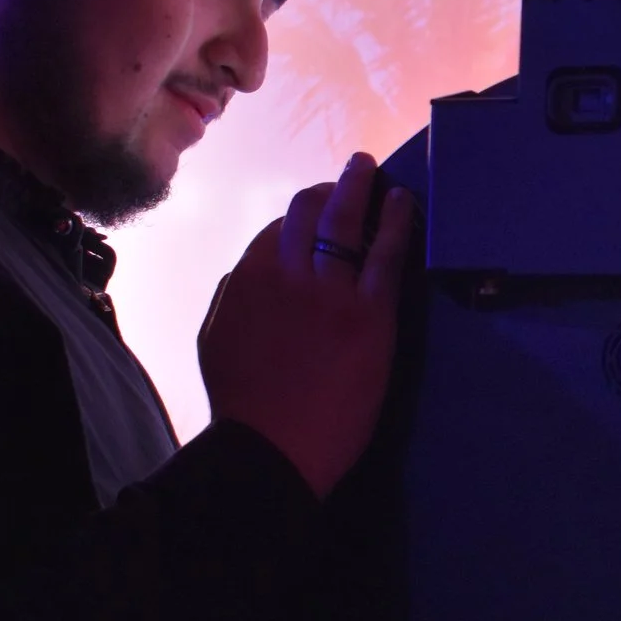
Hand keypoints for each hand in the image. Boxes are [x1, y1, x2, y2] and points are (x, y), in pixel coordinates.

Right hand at [198, 152, 418, 497]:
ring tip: (374, 173)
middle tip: (353, 172)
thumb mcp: (216, 338)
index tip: (318, 207)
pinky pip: (385, 254)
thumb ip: (234, 295)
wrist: (273, 448)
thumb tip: (251, 269)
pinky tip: (404, 203)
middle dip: (332, 188)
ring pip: (347, 222)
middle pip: (311, 214)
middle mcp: (287, 273)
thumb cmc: (243, 403)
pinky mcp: (369, 314)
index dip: (302, 214)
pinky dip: (396, 222)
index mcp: (249, 278)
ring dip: (362, 189)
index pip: (277, 230)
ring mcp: (330, 291)